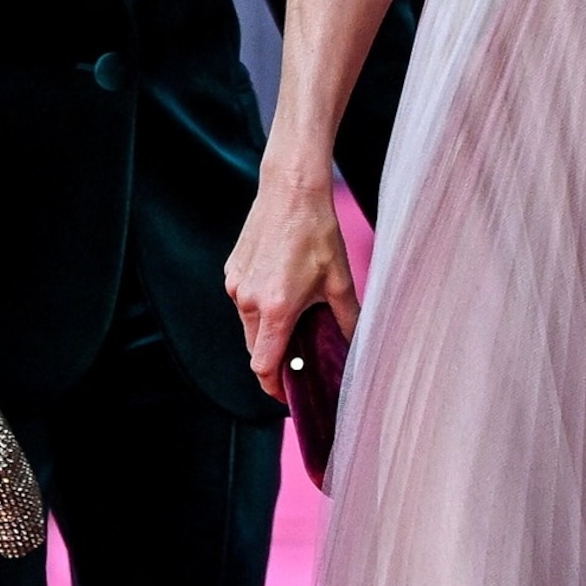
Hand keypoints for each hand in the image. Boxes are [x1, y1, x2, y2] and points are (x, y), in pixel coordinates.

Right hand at [225, 178, 357, 400]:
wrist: (291, 191)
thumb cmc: (318, 234)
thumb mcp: (341, 281)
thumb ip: (346, 321)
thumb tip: (354, 349)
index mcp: (276, 309)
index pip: (264, 366)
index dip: (275, 387)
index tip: (288, 395)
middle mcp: (248, 301)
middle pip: (255, 350)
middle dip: (276, 359)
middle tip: (302, 356)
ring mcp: (236, 285)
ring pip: (249, 327)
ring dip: (269, 331)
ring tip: (297, 316)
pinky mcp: (231, 271)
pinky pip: (243, 302)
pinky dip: (260, 307)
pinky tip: (283, 288)